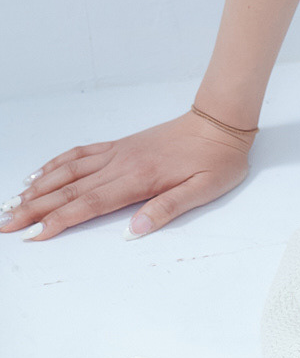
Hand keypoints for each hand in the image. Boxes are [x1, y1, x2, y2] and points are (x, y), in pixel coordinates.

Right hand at [0, 112, 253, 243]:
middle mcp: (121, 164)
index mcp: (139, 179)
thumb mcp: (203, 190)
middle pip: (69, 190)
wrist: (220, 122)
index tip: (34, 235)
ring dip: (38, 187)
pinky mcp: (120, 146)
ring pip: (69, 171)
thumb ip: (167, 209)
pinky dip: (56, 163)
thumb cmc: (216, 159)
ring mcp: (117, 153)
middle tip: (5, 224)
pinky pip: (81, 153)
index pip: (89, 205)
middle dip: (34, 208)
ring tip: (12, 202)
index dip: (59, 221)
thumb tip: (134, 231)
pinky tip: (39, 173)